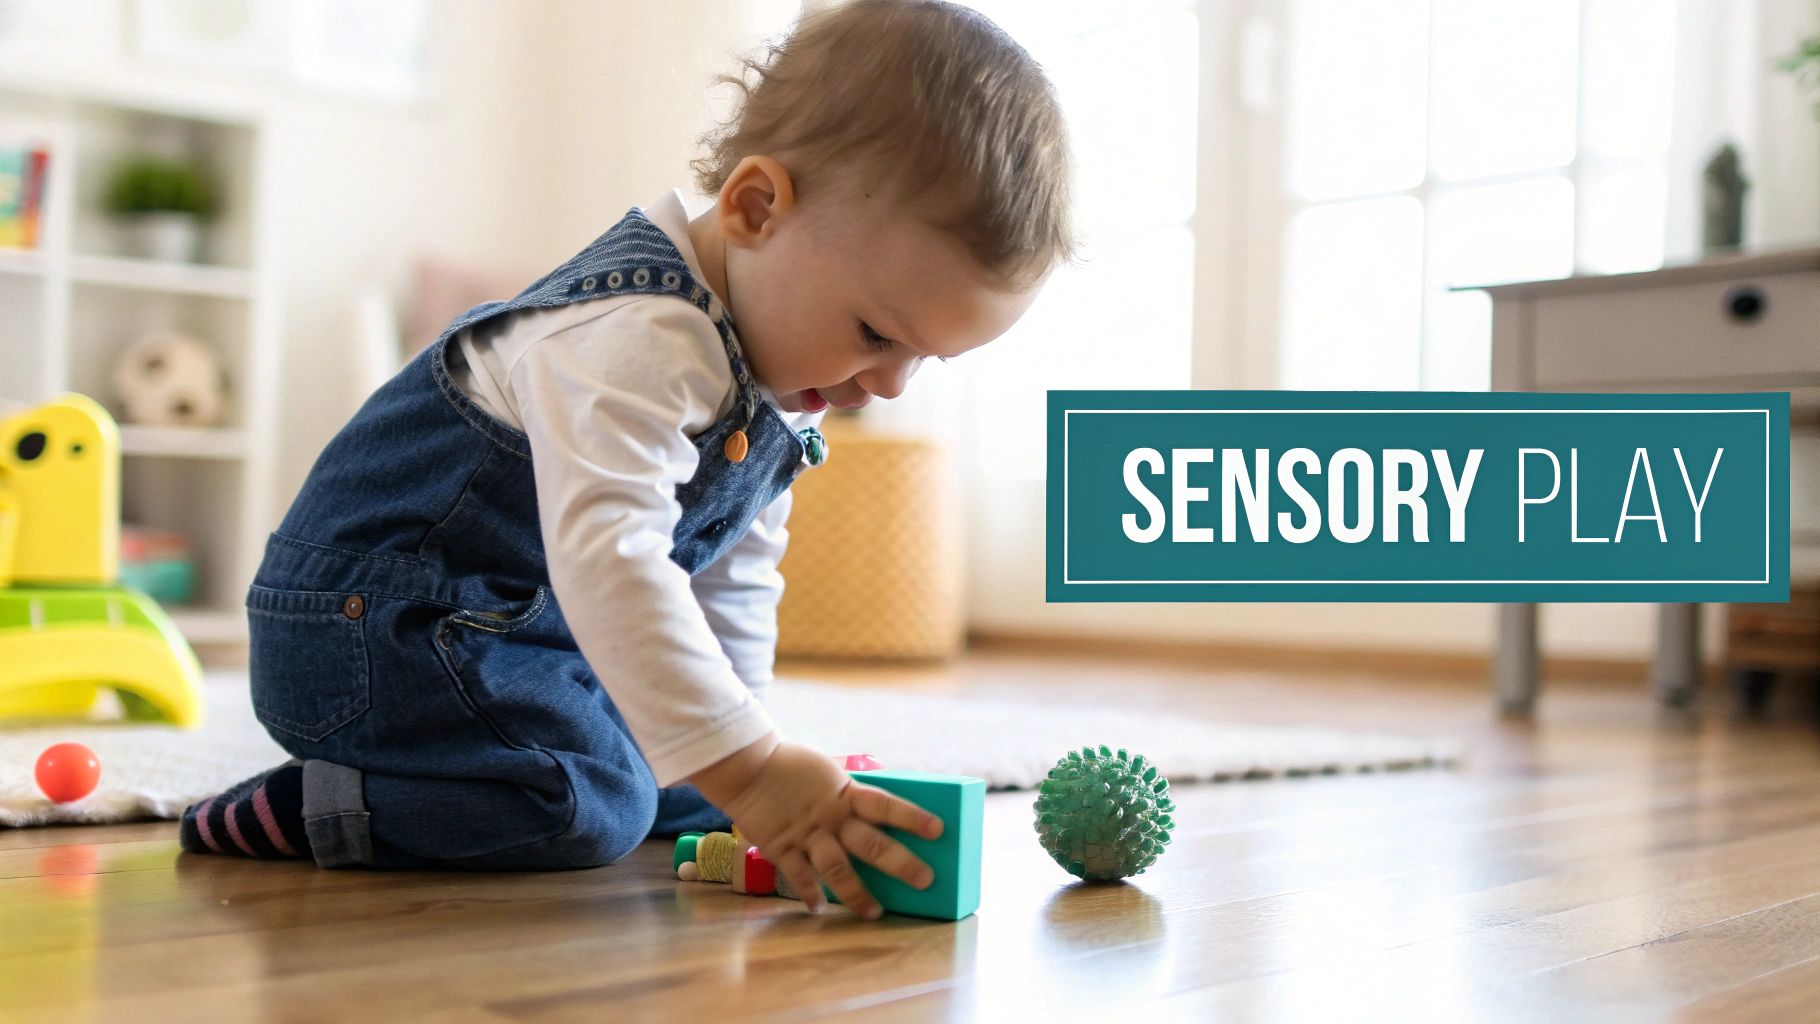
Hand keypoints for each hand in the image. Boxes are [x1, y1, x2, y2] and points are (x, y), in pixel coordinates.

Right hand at [690, 735, 942, 918]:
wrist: (747, 765)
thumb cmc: (792, 768)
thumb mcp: (828, 773)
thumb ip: (848, 795)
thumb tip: (878, 813)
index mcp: (845, 792)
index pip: (886, 805)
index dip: (912, 817)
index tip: (938, 830)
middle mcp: (830, 816)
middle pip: (871, 844)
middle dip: (900, 864)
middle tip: (926, 880)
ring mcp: (805, 834)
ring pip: (836, 868)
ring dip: (856, 893)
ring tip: (874, 913)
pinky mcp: (780, 845)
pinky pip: (797, 875)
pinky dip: (809, 894)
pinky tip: (819, 909)